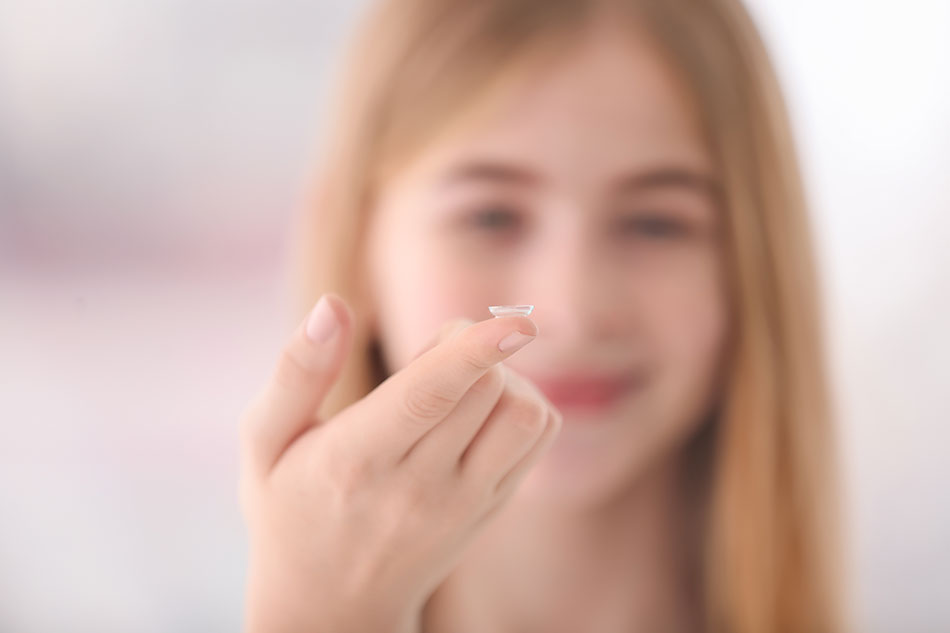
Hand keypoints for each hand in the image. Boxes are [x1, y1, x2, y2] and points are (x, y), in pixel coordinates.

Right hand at [239, 293, 561, 632]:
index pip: (427, 397)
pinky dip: (521, 404)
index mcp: (355, 460)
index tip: (514, 323)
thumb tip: (332, 304)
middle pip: (486, 390)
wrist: (331, 605)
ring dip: (504, 377)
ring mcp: (465, 503)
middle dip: (468, 346)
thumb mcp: (267, 442)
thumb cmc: (289, 509)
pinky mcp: (492, 508)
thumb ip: (298, 371)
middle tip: (428, 360)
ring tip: (457, 388)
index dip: (473, 352)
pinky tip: (478, 411)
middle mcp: (419, 487)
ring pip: (524, 415)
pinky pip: (538, 436)